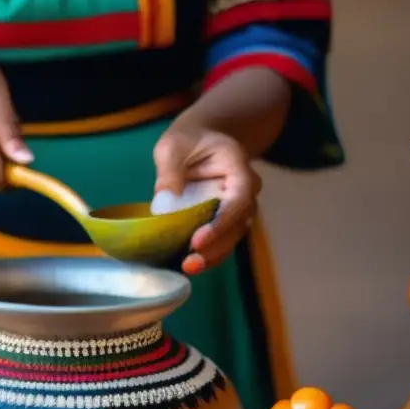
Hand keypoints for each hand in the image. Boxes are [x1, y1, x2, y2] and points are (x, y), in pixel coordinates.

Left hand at [152, 124, 261, 275]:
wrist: (199, 140)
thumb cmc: (187, 140)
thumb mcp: (172, 146)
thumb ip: (170, 169)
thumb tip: (165, 199)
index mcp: (238, 167)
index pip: (238, 198)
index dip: (221, 221)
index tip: (198, 239)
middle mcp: (244, 190)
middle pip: (238, 223)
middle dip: (216, 246)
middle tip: (190, 262)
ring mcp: (236, 207)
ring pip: (232, 236)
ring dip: (213, 256)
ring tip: (189, 268)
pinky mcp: (224, 219)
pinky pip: (221, 240)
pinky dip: (208, 254)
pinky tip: (188, 265)